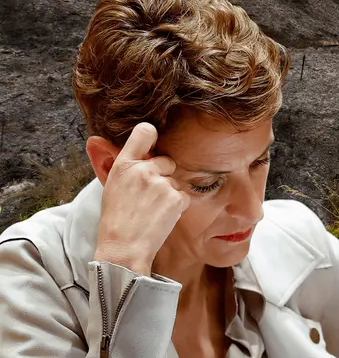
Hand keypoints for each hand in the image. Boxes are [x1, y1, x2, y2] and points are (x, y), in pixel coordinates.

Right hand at [93, 123, 189, 275]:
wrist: (123, 248)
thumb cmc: (116, 221)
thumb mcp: (112, 187)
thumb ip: (127, 168)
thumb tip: (120, 147)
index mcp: (123, 165)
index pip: (144, 132)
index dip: (151, 135)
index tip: (153, 141)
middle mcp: (143, 170)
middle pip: (166, 161)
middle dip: (163, 175)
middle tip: (149, 197)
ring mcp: (161, 183)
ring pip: (176, 181)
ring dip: (170, 194)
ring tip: (152, 211)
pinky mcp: (175, 197)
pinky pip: (184, 196)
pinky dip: (177, 206)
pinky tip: (162, 217)